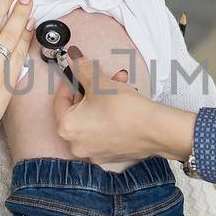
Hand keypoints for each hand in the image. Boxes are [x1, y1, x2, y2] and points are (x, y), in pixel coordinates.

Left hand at [52, 46, 181, 165]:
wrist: (155, 130)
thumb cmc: (125, 109)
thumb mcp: (99, 82)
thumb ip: (82, 69)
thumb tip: (74, 60)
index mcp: (66, 128)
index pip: (60, 100)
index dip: (70, 82)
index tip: (78, 73)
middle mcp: (75, 144)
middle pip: (78, 110)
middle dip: (92, 90)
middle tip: (102, 77)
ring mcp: (93, 152)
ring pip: (92, 119)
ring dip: (103, 100)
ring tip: (119, 85)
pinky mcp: (108, 155)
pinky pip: (103, 131)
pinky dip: (109, 117)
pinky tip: (121, 104)